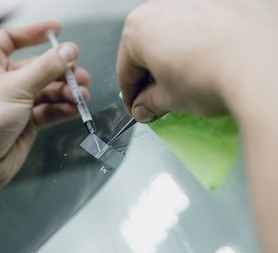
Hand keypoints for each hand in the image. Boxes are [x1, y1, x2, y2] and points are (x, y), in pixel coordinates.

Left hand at [0, 21, 89, 197]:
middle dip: (60, 71)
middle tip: (80, 76)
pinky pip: (48, 110)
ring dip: (65, 92)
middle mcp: (2, 81)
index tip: (57, 31)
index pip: (11, 39)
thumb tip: (70, 50)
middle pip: (37, 67)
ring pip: (46, 90)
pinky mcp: (26, 122)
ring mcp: (15, 102)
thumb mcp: (16, 88)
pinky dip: (62, 108)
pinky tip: (75, 108)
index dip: (34, 33)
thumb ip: (46, 69)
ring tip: (82, 95)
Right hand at [117, 0, 277, 121]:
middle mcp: (160, 6)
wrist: (261, 63)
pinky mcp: (217, 2)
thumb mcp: (169, 100)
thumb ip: (149, 103)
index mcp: (137, 29)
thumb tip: (144, 107)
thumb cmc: (211, 76)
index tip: (138, 108)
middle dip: (150, 77)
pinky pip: (196, 27)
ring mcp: (190, 0)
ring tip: (186, 83)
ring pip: (171, 36)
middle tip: (159, 100)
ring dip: (172, 60)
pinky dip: (196, 46)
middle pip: (146, 49)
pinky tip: (206, 63)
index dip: (130, 97)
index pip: (125, 71)